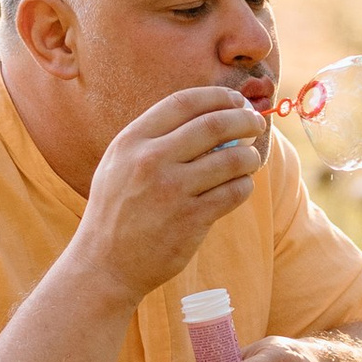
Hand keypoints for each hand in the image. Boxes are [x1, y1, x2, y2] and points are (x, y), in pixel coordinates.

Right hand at [72, 84, 268, 304]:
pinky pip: (234, 192)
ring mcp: (172, 190)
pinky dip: (244, 185)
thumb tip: (210, 116)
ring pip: (232, 159)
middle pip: (214, 125)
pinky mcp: (190, 219)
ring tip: (250, 159)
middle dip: (245, 119)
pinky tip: (240, 186)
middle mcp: (151, 161)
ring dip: (249, 156)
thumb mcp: (120, 163)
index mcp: (132, 141)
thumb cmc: (117, 209)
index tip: (237, 101)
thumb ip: (155, 138)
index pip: (184, 103)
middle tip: (257, 123)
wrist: (104, 263)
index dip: (218, 97)